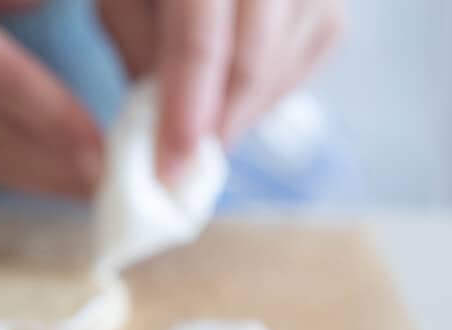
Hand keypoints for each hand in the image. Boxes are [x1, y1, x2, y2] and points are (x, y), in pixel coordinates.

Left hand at [99, 0, 343, 179]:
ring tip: (208, 132)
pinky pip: (312, 55)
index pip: (199, 40)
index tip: (168, 168)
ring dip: (244, 112)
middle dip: (217, 123)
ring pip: (285, 63)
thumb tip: (162, 125)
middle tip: (187, 167)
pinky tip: (242, 98)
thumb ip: (139, 48)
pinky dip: (275, 88)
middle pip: (253, 58)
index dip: (184, 110)